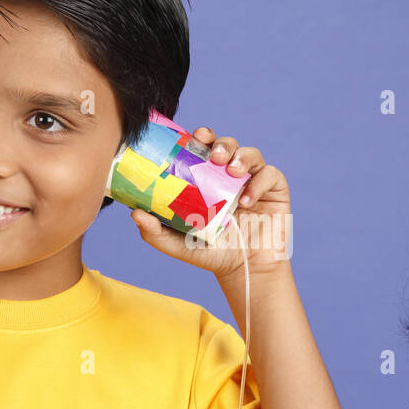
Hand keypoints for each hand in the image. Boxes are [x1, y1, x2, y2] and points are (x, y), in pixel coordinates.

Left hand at [130, 126, 290, 280]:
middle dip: (220, 142)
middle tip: (213, 155)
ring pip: (251, 154)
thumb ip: (155, 231)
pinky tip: (247, 200)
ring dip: (241, 156)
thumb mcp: (177, 243)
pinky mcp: (275, 190)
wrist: (243, 272)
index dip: (200, 137)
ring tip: (232, 171)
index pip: (203, 149)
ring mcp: (254, 181)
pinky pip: (270, 175)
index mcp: (208, 179)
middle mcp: (230, 176)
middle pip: (227, 144)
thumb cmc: (210, 253)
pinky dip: (259, 182)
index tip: (194, 136)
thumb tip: (133, 212)